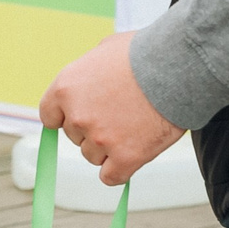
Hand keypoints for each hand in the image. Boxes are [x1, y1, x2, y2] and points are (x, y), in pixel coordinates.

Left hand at [39, 32, 184, 186]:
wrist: (178, 65)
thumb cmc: (146, 52)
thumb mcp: (105, 50)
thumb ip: (88, 72)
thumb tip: (88, 82)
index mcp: (66, 87)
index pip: (49, 116)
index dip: (66, 116)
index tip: (81, 115)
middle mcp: (77, 116)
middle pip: (75, 137)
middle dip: (94, 128)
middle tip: (121, 113)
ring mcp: (100, 139)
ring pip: (93, 157)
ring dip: (109, 147)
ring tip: (134, 125)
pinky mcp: (125, 158)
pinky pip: (111, 177)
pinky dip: (121, 169)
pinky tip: (134, 152)